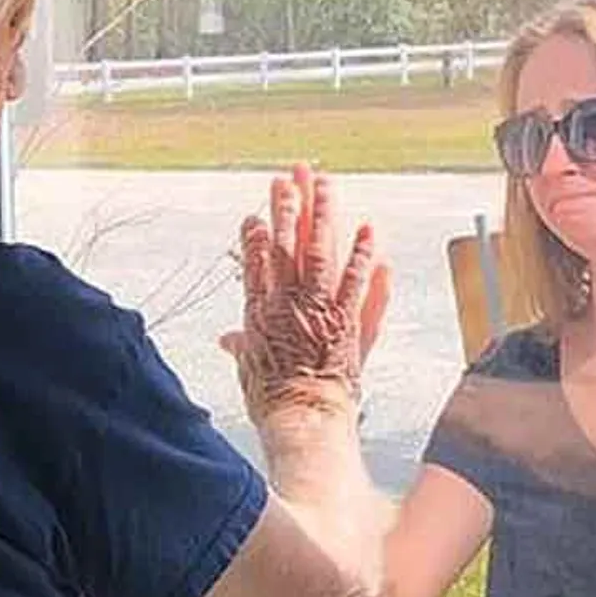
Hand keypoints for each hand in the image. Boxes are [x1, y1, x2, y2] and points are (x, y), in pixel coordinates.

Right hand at [219, 164, 390, 422]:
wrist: (303, 418)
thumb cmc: (273, 401)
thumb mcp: (248, 370)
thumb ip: (241, 347)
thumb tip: (226, 339)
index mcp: (260, 311)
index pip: (256, 262)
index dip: (255, 236)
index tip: (254, 215)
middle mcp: (288, 301)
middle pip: (287, 243)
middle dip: (288, 207)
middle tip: (288, 178)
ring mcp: (319, 306)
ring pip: (320, 249)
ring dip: (324, 213)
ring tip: (325, 183)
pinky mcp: (347, 317)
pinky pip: (357, 278)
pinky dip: (363, 252)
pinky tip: (368, 227)